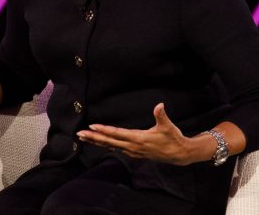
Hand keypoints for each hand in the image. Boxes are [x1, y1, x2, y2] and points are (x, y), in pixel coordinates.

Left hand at [76, 103, 193, 165]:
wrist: (179, 154)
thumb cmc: (173, 138)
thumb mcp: (168, 126)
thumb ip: (161, 115)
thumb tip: (159, 105)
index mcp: (138, 138)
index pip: (116, 134)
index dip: (104, 130)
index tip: (91, 126)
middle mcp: (133, 146)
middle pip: (109, 142)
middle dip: (93, 137)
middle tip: (79, 134)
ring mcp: (133, 151)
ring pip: (111, 146)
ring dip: (97, 142)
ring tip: (85, 138)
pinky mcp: (135, 153)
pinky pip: (116, 149)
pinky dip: (106, 145)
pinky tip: (101, 143)